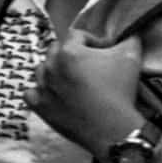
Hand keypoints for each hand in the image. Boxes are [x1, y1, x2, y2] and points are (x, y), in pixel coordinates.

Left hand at [26, 29, 141, 152]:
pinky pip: (30, 93)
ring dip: (55, 71)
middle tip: (88, 64)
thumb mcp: (131, 55)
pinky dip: (40, 92)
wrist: (112, 128)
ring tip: (72, 79)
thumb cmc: (120, 90)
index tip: (104, 51)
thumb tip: (125, 34)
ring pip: (42, 70)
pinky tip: (54, 94)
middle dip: (72, 53)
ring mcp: (42, 88)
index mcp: (68, 52)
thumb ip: (127, 38)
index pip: (76, 36)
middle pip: (55, 50)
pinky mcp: (39, 106)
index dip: (93, 40)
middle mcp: (50, 67)